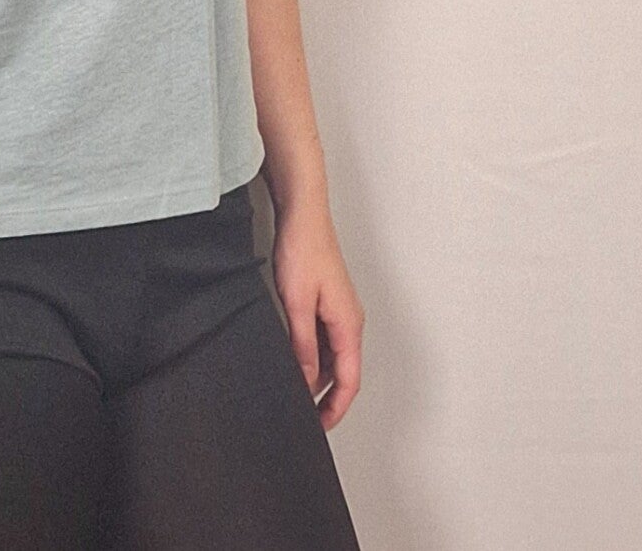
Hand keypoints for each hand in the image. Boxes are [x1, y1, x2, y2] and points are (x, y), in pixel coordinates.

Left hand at [268, 197, 363, 431]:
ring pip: (333, 357)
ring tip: (293, 391)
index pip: (350, 380)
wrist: (302, 214)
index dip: (336, 409)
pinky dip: (312, 356)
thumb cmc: (304, 250)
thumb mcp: (298, 305)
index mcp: (349, 324)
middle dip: (326, 398)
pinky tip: (292, 359)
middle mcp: (350, 320)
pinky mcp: (327, 303)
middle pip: (344, 372)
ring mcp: (339, 311)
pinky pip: (324, 341)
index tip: (319, 428)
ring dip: (317, 377)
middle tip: (302, 416)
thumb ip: (303, 347)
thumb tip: (307, 382)